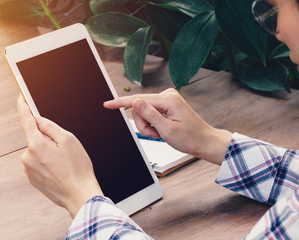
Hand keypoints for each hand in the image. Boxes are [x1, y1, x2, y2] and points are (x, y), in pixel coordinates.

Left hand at [17, 94, 102, 217]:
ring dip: (48, 152)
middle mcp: (27, 157)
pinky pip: (38, 163)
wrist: (79, 195)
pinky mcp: (32, 179)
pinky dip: (47, 162)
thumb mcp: (68, 140)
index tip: (21, 97)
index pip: (26, 119)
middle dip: (47, 138)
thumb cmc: (77, 169)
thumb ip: (50, 126)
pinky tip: (60, 170)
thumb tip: (37, 119)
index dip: (23, 106)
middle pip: (35, 137)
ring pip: (37, 151)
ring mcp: (28, 170)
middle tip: (64, 149)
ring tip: (64, 163)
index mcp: (36, 145)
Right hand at [104, 88, 231, 164]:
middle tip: (154, 135)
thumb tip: (134, 101)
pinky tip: (161, 129)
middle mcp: (168, 95)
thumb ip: (149, 114)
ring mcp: (167, 99)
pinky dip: (152, 124)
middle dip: (143, 124)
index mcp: (168, 100)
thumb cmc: (190, 138)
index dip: (121, 103)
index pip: (138, 100)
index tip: (107, 104)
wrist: (203, 141)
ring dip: (148, 126)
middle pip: (140, 108)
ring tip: (160, 134)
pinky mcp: (167, 104)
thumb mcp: (167, 130)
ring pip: (144, 111)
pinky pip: (150, 112)